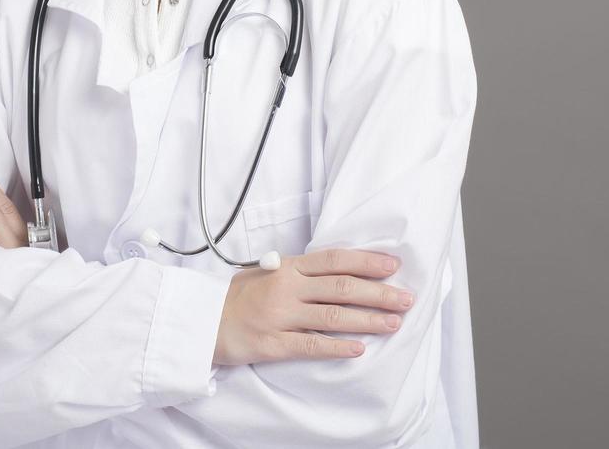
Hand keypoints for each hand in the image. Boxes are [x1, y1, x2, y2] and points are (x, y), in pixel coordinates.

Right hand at [212, 249, 414, 365]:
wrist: (202, 320)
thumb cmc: (236, 296)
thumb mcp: (266, 271)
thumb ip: (297, 270)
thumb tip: (336, 268)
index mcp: (287, 267)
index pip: (334, 260)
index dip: (367, 261)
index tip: (394, 265)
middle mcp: (287, 288)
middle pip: (342, 287)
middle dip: (379, 292)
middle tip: (406, 299)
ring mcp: (280, 316)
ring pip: (332, 316)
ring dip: (367, 319)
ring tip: (393, 323)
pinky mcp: (273, 344)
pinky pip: (311, 346)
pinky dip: (337, 347)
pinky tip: (359, 349)